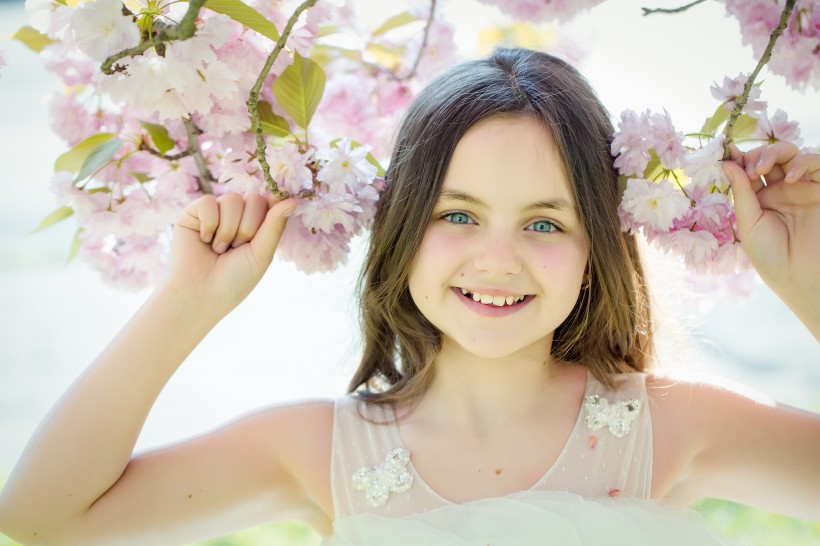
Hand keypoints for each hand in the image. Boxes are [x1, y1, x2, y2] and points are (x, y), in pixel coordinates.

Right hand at [163, 192, 296, 316]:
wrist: (201, 294)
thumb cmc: (234, 279)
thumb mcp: (261, 254)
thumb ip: (274, 225)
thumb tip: (292, 200)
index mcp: (256, 225)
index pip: (271, 203)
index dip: (273, 205)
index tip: (275, 210)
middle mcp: (237, 215)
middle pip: (254, 200)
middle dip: (248, 228)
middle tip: (236, 249)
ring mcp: (216, 212)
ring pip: (232, 200)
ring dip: (228, 230)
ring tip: (219, 250)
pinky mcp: (194, 212)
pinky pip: (208, 202)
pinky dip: (209, 224)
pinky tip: (204, 240)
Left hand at [723, 142, 819, 337]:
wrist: (802, 277)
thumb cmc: (772, 257)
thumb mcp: (749, 223)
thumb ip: (741, 192)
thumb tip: (727, 163)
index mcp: (761, 200)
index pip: (748, 170)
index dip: (738, 159)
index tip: (725, 151)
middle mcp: (782, 191)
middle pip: (768, 158)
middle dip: (755, 155)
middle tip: (748, 169)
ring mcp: (803, 188)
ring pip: (791, 154)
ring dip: (774, 153)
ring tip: (761, 170)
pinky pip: (817, 164)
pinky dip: (804, 162)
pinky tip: (791, 177)